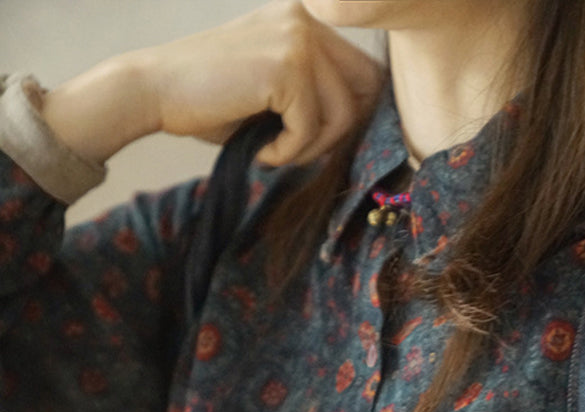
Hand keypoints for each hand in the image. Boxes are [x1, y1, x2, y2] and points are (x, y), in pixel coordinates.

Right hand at [139, 0, 386, 164]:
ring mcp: (298, 39)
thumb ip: (315, 95)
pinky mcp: (288, 67)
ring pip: (342, 114)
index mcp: (303, 19)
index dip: (349, 116)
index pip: (363, 72)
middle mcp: (305, 19)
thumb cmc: (209, 100)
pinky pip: (311, 128)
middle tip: (294, 152)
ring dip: (310, 148)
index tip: (312, 140)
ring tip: (273, 152)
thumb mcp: (273, 91)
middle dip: (335, 133)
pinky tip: (261, 150)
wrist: (154, 90)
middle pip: (364, 91)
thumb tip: (364, 124)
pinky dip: (288, 152)